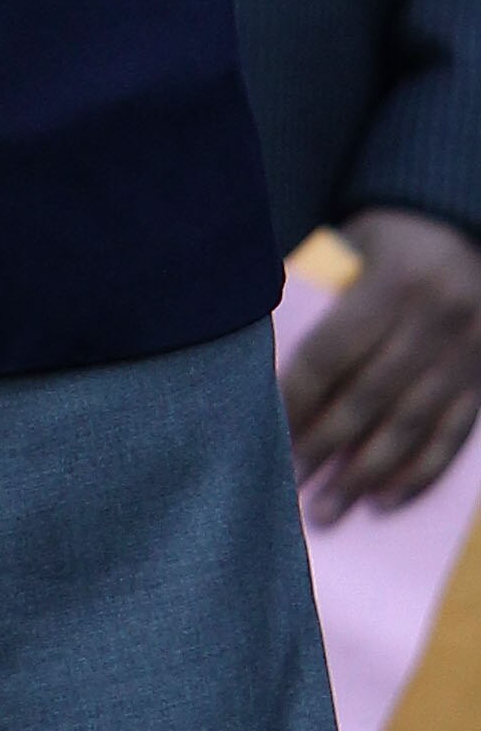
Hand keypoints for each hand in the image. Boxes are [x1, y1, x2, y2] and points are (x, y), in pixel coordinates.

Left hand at [281, 209, 480, 518]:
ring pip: (410, 425)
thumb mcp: (354, 248)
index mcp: (391, 284)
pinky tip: (386, 498)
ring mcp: (465, 354)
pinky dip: (420, 470)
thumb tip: (268, 360)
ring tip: (330, 508)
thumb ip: (321, 297)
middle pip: (368, 398)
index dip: (298, 398)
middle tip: (292, 484)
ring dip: (366, 473)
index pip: (332, 355)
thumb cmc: (390, 239)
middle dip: (326, 447)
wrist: (463, 223)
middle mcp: (432, 322)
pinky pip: (454, 434)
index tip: (269, 433)